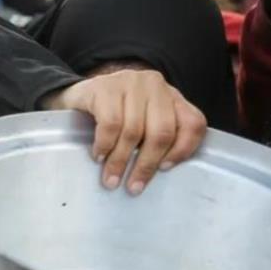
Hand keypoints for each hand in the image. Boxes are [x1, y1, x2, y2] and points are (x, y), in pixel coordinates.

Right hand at [42, 70, 206, 194]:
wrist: (77, 95)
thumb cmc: (114, 115)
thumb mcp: (143, 122)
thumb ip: (157, 137)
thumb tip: (161, 172)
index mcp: (171, 96)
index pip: (193, 123)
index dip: (182, 150)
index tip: (164, 170)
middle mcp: (154, 85)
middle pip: (162, 131)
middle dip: (147, 164)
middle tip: (133, 187)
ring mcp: (129, 82)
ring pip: (133, 131)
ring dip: (120, 161)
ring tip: (111, 179)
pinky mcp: (104, 87)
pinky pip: (110, 124)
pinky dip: (104, 145)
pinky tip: (98, 156)